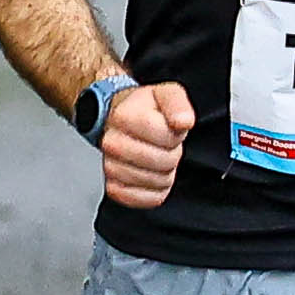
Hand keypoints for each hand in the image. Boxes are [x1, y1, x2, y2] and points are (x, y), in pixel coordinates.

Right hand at [91, 77, 196, 209]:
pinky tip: (151, 175)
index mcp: (124, 117)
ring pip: (155, 182)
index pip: (165, 136)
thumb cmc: (145, 111)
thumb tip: (183, 121)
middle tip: (163, 144)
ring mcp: (110, 167)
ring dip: (164, 172)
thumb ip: (178, 103)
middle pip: (162, 162)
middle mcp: (112, 143)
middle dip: (171, 154)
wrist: (121, 122)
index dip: (175, 134)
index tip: (168, 128)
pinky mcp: (114, 188)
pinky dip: (154, 191)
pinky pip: (144, 199)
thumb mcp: (165, 95)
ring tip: (155, 156)